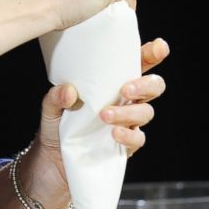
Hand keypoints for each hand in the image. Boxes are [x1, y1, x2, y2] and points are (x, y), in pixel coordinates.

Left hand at [34, 38, 169, 192]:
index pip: (136, 64)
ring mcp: (128, 123)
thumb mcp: (50, 107)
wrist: (52, 161)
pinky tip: (114, 134)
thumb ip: (56, 96)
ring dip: (129, 112)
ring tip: (105, 115)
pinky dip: (128, 135)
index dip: (151, 54)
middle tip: (126, 88)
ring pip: (146, 112)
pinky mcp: (125, 145)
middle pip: (153, 87)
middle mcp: (124, 100)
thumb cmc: (56, 126)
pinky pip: (138, 139)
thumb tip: (69, 91)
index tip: (158, 47)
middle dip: (146, 84)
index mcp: (110, 83)